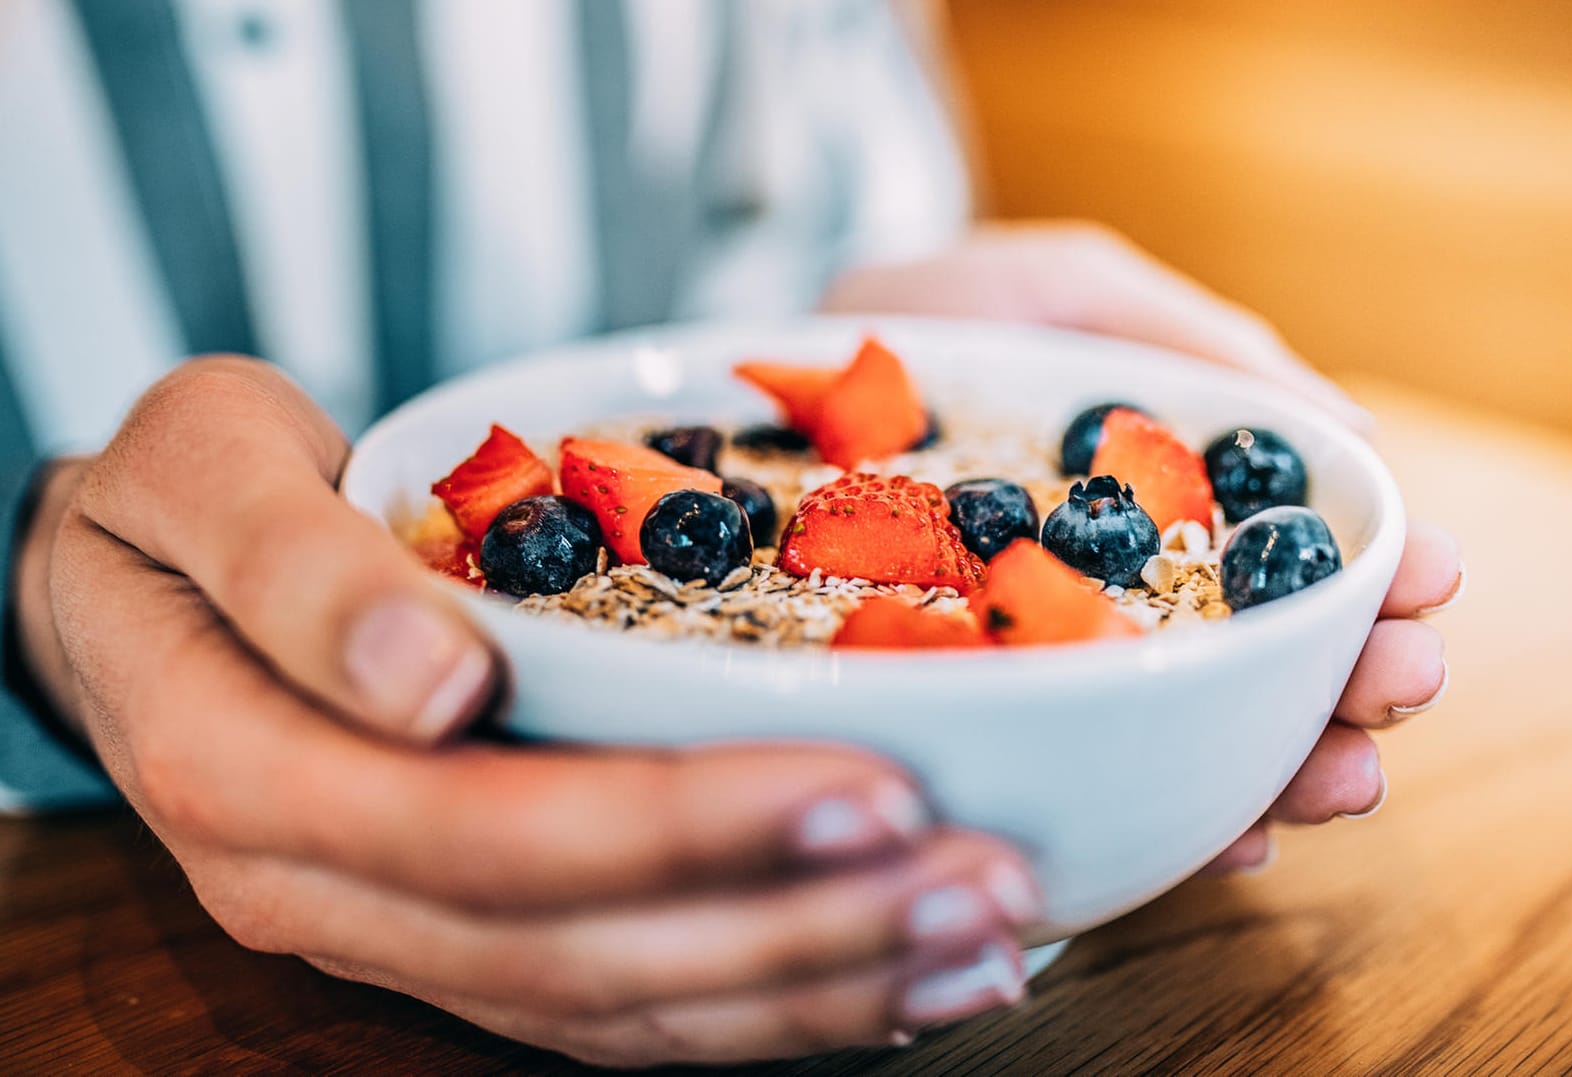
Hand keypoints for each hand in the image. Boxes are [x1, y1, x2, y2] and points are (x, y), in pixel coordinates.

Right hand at [16, 359, 1041, 1065]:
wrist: (137, 588)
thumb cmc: (181, 503)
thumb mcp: (198, 470)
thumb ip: (295, 566)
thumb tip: (431, 675)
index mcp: (260, 777)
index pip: (492, 835)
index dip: (684, 826)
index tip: (870, 785)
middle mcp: (335, 891)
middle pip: (585, 951)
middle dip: (799, 923)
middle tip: (983, 877)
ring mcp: (405, 931)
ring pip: (620, 1006)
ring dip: (813, 983)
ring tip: (982, 940)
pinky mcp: (467, 932)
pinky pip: (619, 1006)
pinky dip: (763, 1002)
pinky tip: (890, 982)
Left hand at [824, 225, 1462, 867]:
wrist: (778, 381)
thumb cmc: (930, 318)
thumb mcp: (1063, 289)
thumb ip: (1183, 339)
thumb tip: (1348, 427)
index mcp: (1151, 498)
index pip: (1281, 552)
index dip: (1368, 571)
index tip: (1430, 584)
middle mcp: (1115, 594)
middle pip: (1257, 653)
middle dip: (1351, 679)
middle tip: (1402, 685)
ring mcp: (1050, 664)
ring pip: (1189, 730)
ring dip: (1285, 761)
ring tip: (1340, 777)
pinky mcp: (976, 718)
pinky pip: (1078, 779)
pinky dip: (1163, 808)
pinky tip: (1223, 833)